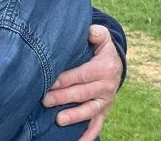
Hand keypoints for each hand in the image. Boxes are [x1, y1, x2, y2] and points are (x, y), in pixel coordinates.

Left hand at [42, 25, 121, 140]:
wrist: (116, 63)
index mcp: (104, 68)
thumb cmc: (101, 48)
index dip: (65, 79)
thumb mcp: (101, 37)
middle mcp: (107, 86)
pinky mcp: (104, 111)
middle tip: (44, 100)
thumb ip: (95, 33)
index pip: (81, 75)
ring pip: (89, 111)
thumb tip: (88, 31)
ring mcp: (106, 101)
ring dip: (74, 116)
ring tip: (58, 120)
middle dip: (63, 97)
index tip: (48, 81)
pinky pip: (98, 125)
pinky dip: (89, 135)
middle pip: (82, 93)